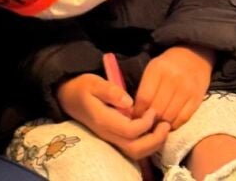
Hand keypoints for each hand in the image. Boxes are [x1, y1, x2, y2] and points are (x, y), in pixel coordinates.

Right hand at [56, 73, 170, 159]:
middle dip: (154, 140)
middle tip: (166, 125)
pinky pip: (132, 149)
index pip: (129, 130)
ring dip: (153, 144)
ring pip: (134, 153)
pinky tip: (154, 131)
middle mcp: (107, 134)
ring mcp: (110, 139)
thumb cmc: (82, 87)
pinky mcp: (113, 139)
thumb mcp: (93, 82)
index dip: (145, 123)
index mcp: (102, 120)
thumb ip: (110, 91)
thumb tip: (130, 101)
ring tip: (163, 129)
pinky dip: (147, 144)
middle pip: (134, 149)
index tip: (153, 110)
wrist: (69, 97)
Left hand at [133, 45, 215, 128]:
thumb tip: (135, 114)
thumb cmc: (169, 65)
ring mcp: (187, 89)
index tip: (136, 117)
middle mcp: (174, 79)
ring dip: (161, 124)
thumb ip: (144, 89)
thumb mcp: (153, 69)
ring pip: (169, 117)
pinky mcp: (197, 98)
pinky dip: (174, 124)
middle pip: (157, 109)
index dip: (138, 112)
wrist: (195, 56)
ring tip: (157, 124)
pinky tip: (169, 123)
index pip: (144, 98)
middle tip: (146, 124)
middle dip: (149, 120)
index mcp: (158, 69)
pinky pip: (183, 118)